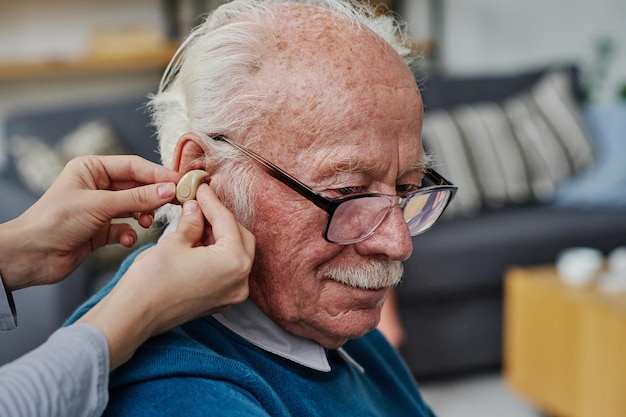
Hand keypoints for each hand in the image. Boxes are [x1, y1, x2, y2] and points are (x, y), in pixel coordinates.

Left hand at [0, 155, 180, 290]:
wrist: (31, 255)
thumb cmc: (55, 221)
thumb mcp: (100, 205)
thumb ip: (138, 198)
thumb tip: (169, 190)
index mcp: (92, 168)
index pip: (134, 166)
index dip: (158, 174)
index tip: (180, 183)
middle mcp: (97, 186)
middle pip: (137, 187)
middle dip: (154, 196)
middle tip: (177, 202)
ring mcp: (100, 208)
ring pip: (134, 208)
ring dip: (143, 215)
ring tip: (147, 222)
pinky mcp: (100, 230)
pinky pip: (125, 228)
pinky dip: (129, 233)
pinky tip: (127, 239)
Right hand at [78, 184, 254, 368]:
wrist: (133, 317)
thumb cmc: (152, 282)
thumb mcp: (174, 242)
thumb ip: (192, 222)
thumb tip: (196, 209)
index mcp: (234, 262)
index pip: (227, 222)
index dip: (212, 201)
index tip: (202, 189)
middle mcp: (240, 281)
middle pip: (240, 237)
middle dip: (221, 219)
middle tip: (201, 204)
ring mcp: (232, 294)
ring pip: (235, 254)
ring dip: (219, 235)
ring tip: (197, 220)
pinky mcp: (220, 301)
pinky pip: (227, 270)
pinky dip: (217, 253)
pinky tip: (198, 241)